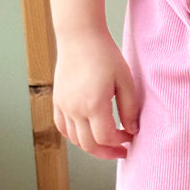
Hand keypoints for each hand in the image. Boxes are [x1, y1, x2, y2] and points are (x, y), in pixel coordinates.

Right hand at [52, 27, 137, 160]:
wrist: (80, 37)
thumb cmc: (106, 55)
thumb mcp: (125, 80)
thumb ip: (129, 108)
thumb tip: (132, 130)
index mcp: (94, 104)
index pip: (106, 137)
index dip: (120, 142)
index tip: (131, 136)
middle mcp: (75, 109)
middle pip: (89, 145)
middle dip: (107, 152)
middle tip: (122, 151)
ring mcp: (63, 106)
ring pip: (75, 140)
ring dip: (92, 146)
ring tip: (107, 143)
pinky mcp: (57, 101)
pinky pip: (63, 128)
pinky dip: (75, 136)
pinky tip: (88, 133)